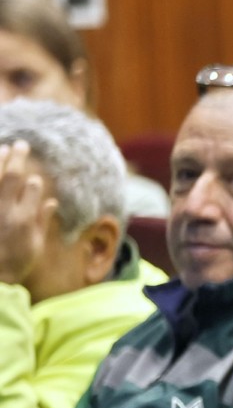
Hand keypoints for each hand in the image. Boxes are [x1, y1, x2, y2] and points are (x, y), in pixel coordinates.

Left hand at [0, 141, 50, 285]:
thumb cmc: (15, 262)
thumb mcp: (35, 245)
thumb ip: (42, 221)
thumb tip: (51, 202)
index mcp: (23, 219)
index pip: (31, 189)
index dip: (33, 181)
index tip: (35, 176)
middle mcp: (5, 210)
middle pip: (11, 177)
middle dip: (17, 159)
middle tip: (21, 145)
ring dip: (0, 162)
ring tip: (3, 148)